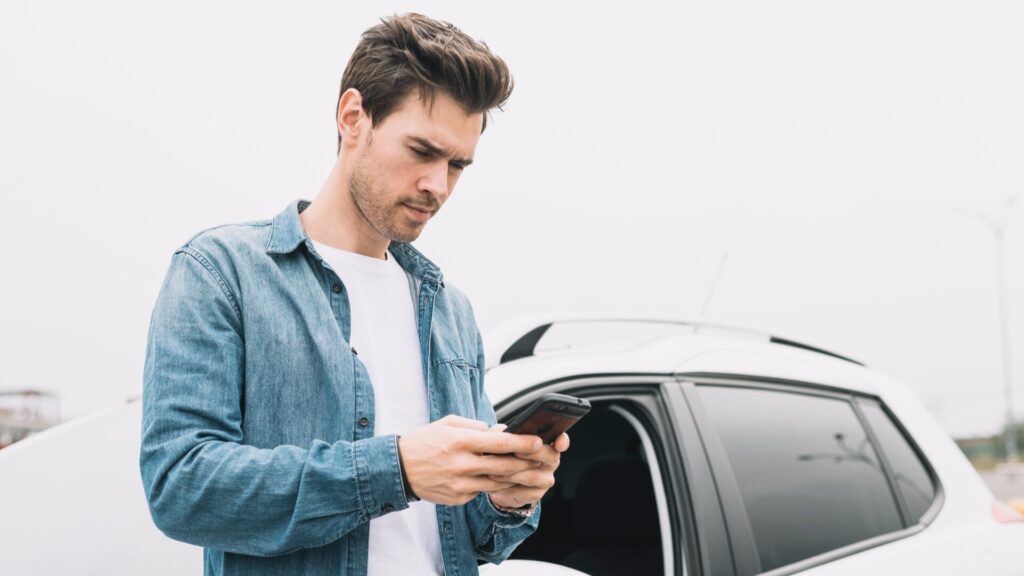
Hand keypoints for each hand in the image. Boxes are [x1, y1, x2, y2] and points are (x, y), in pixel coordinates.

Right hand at [397, 415, 543, 505]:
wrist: (399, 469)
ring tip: (529, 471)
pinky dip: (492, 484)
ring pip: (497, 482)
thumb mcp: (448, 424)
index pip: (500, 443)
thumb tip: (499, 431)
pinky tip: (501, 479)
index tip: (538, 442)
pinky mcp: (458, 498)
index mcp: (460, 441)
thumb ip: (475, 426)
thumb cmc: (425, 441)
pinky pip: (482, 491)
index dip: (523, 443)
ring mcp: (460, 484)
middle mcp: (462, 464)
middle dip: (526, 463)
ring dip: (515, 477)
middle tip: (542, 459)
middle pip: (504, 467)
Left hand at [487, 430, 569, 509]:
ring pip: (532, 476)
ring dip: (511, 474)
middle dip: (532, 453)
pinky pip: (522, 492)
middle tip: (516, 451)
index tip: (559, 443)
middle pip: (548, 456)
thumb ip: (506, 433)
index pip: (561, 440)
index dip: (562, 441)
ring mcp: (545, 479)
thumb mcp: (506, 440)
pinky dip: (505, 487)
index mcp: (548, 443)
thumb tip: (499, 432)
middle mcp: (551, 461)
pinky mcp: (536, 494)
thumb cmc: (508, 453)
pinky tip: (492, 483)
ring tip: (493, 471)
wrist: (506, 481)